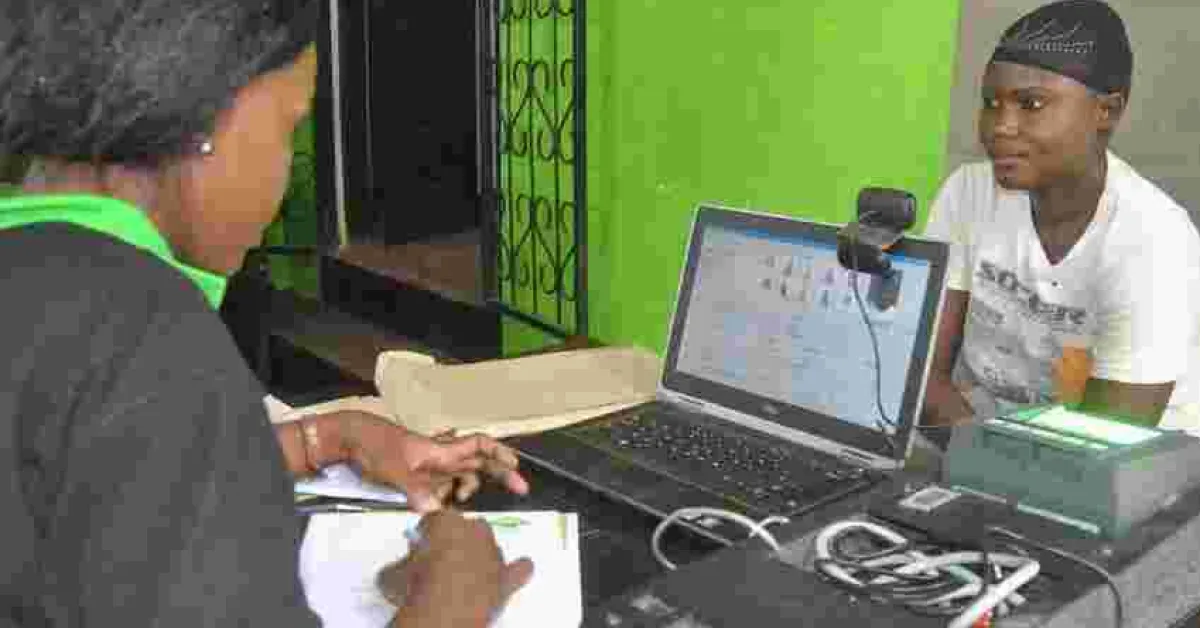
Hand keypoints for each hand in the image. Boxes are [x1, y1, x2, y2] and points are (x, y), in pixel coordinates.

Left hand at [334, 411, 529, 511]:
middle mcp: (439, 458)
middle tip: (520, 491)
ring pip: (459, 480)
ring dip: (465, 491)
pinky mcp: (415, 479)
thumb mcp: (394, 469)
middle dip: (499, 474)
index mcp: (440, 450)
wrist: (348, 440)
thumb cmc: (374, 446)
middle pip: (478, 463)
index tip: (516, 466)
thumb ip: (417, 491)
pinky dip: (444, 500)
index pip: (478, 444)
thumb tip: (438, 515)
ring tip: (458, 504)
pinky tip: (438, 509)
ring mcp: (428, 469)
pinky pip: (439, 490)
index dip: (500, 452)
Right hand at [377, 510, 533, 626]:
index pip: (434, 519)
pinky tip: (514, 573)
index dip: (426, 533)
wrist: (444, 611)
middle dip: (457, 540)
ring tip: (466, 576)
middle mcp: (474, 531)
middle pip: (467, 528)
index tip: (420, 545)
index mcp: (445, 522)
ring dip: (481, 556)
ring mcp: (494, 553)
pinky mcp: (508, 577)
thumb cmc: (416, 587)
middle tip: (442, 561)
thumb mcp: (392, 574)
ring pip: (491, 547)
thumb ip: (399, 564)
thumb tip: (397, 570)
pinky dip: (518, 570)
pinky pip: (520, 568)